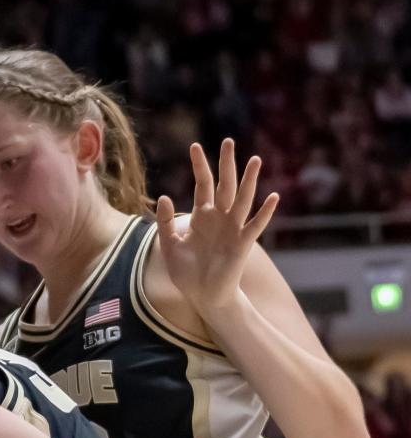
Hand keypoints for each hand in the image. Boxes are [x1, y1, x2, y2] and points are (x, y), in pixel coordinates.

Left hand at [155, 139, 279, 314]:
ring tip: (255, 160)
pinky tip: (273, 197)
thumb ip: (165, 222)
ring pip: (242, 199)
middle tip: (228, 141)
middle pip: (225, 185)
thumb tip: (164, 196)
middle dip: (226, 164)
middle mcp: (219, 218)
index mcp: (202, 216)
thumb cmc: (187, 272)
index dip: (199, 166)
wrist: (202, 296)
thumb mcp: (170, 246)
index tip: (194, 146)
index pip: (202, 184)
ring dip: (249, 181)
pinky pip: (255, 226)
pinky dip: (265, 213)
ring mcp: (232, 229)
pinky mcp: (242, 244)